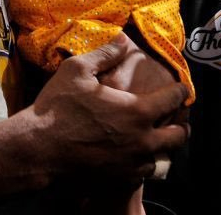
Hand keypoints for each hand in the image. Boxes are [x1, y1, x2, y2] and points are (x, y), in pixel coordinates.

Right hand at [29, 33, 188, 180]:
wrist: (38, 150)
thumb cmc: (57, 106)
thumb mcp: (76, 70)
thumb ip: (104, 54)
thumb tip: (122, 39)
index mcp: (136, 111)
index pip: (173, 100)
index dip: (180, 91)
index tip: (182, 87)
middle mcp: (142, 140)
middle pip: (178, 135)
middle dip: (180, 123)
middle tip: (175, 116)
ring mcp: (133, 164)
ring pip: (161, 155)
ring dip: (161, 144)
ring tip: (154, 135)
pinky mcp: (121, 179)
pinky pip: (143, 170)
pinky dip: (143, 160)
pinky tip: (132, 151)